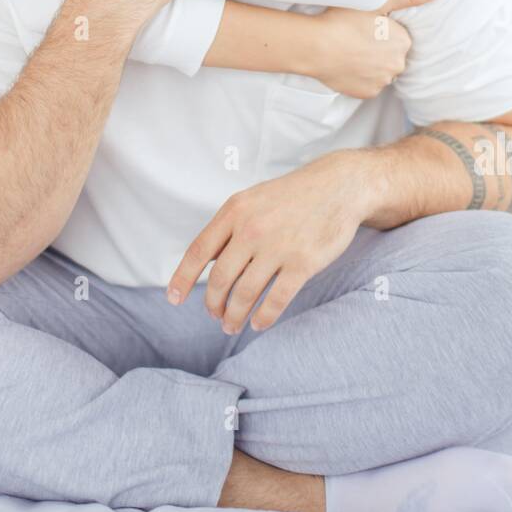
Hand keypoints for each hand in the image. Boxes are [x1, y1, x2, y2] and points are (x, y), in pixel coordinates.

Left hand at [166, 150, 371, 332]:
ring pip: (245, 294)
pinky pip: (276, 300)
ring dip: (234, 316)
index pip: (199, 251)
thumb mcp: (252, 200)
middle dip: (213, 304)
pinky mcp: (303, 263)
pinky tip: (258, 323)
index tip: (173, 299)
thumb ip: (229, 228)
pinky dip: (263, 317)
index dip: (182, 279)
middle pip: (220, 279)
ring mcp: (278, 247)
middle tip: (215, 315)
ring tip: (231, 325)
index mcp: (234, 211)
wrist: (338, 186)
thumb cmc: (291, 196)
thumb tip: (205, 262)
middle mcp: (251, 229)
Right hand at [313, 0, 443, 97]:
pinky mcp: (366, 94)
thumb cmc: (344, 20)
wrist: (315, 46)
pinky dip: (360, 78)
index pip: (399, 38)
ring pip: (381, 72)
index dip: (382, 32)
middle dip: (379, 50)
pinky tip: (347, 65)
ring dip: (371, 65)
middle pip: (392, 57)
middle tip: (357, 38)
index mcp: (403, 42)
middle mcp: (397, 65)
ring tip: (351, 51)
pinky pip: (368, 86)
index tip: (367, 27)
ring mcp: (382, 82)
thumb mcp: (379, 1)